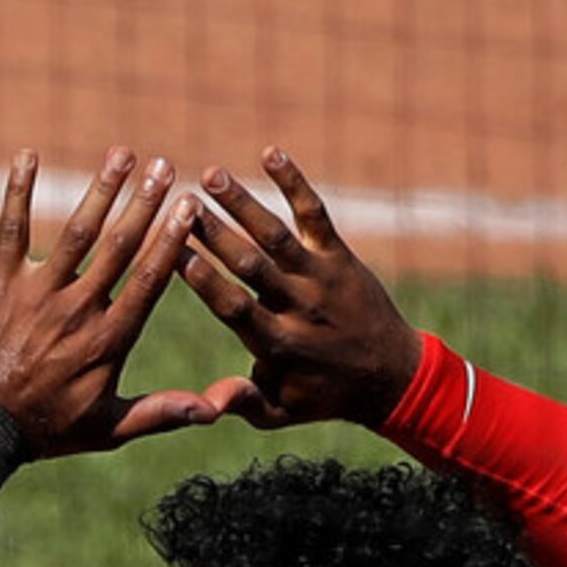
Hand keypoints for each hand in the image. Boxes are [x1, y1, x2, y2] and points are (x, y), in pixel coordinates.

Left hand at [0, 148, 216, 458]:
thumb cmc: (46, 430)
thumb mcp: (109, 429)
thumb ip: (162, 413)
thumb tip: (216, 410)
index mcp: (109, 339)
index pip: (149, 280)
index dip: (170, 240)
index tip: (189, 206)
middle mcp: (77, 310)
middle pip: (119, 248)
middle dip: (144, 204)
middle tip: (165, 165)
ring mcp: (37, 295)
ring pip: (76, 233)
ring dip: (100, 190)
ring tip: (121, 153)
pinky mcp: (0, 286)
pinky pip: (11, 231)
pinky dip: (17, 193)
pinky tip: (27, 155)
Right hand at [179, 148, 424, 427]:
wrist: (391, 377)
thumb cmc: (322, 396)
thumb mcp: (280, 413)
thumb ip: (242, 402)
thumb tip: (206, 404)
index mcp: (278, 345)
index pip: (235, 308)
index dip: (205, 280)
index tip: (174, 253)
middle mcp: (300, 306)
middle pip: (253, 266)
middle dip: (218, 235)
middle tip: (184, 204)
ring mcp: (322, 278)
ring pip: (278, 236)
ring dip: (245, 204)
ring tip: (213, 175)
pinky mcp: (339, 256)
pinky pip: (316, 215)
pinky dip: (294, 184)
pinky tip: (270, 153)